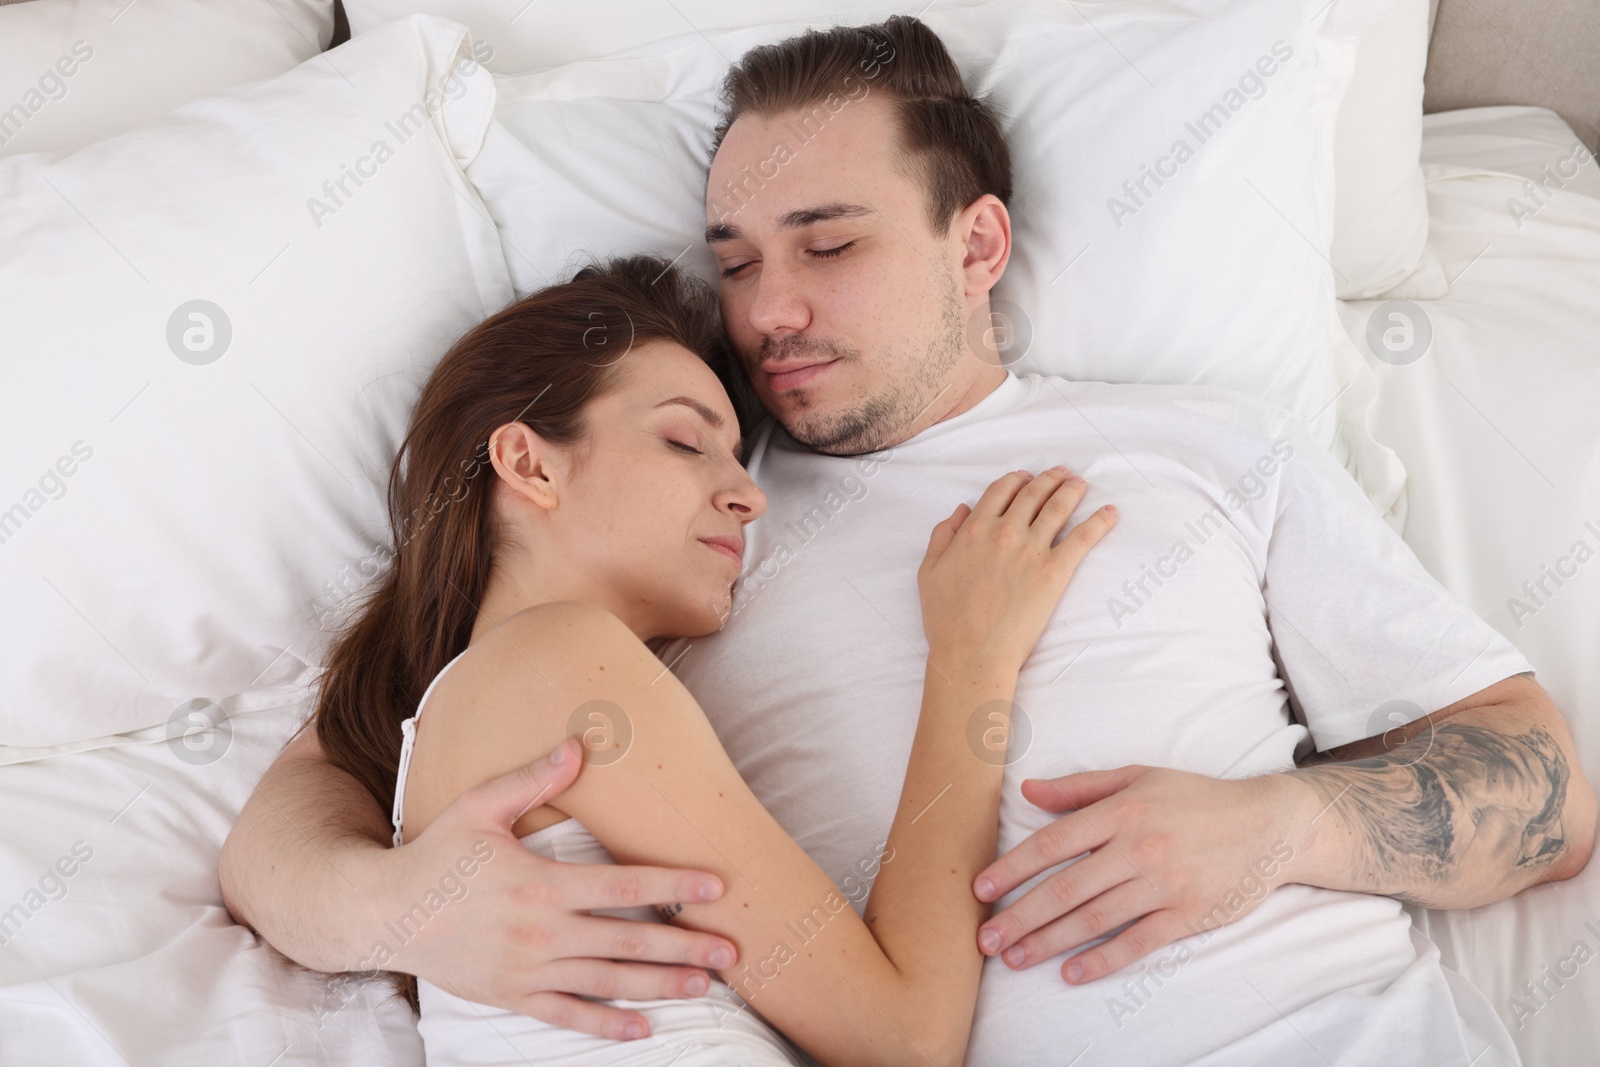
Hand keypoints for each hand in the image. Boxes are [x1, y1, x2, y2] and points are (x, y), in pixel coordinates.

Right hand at [373, 737, 739, 1039]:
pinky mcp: (511, 995)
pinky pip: (567, 1016)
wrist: (383, 912)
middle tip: (731, 951)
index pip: (623, 885)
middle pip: (628, 940)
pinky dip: (606, 1025)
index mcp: (541, 884)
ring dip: (659, 985)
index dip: (673, 885)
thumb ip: (532, 779)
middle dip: (684, 947)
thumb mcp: (480, 807)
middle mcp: (541, 932)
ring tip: (704, 987)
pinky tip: (643, 1028)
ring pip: (607, 981)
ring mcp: (528, 969)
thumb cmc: (436, 853)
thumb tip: (579, 746)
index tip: (715, 887)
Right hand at [919, 466, 1115, 674]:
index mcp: (974, 530)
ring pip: (1057, 508)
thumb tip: (961, 510)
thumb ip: (942, 535)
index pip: (1000, 491)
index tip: (1026, 476)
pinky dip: (1100, 521)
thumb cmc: (947, 618)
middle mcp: (1005, 532)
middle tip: (1062, 473)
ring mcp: (1032, 549)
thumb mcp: (929, 571)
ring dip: (1071, 490)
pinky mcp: (1055, 571)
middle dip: (1049, 479)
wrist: (972, 652)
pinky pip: (1083, 538)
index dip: (1015, 479)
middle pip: (1032, 494)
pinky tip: (1111, 512)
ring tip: (1080, 484)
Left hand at [971, 765, 1305, 984]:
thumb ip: (1080, 788)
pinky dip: (1103, 960)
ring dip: (1050, 942)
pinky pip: (1138, 943)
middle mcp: (1140, 847)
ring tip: (1015, 958)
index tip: (982, 889)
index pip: (1054, 843)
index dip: (1013, 868)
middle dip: (1020, 917)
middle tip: (985, 939)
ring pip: (1095, 919)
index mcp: (1122, 810)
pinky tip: (1072, 973)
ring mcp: (1165, 884)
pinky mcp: (1188, 914)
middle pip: (1067, 888)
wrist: (1268, 825)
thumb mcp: (1137, 777)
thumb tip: (1028, 791)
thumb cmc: (1195, 798)